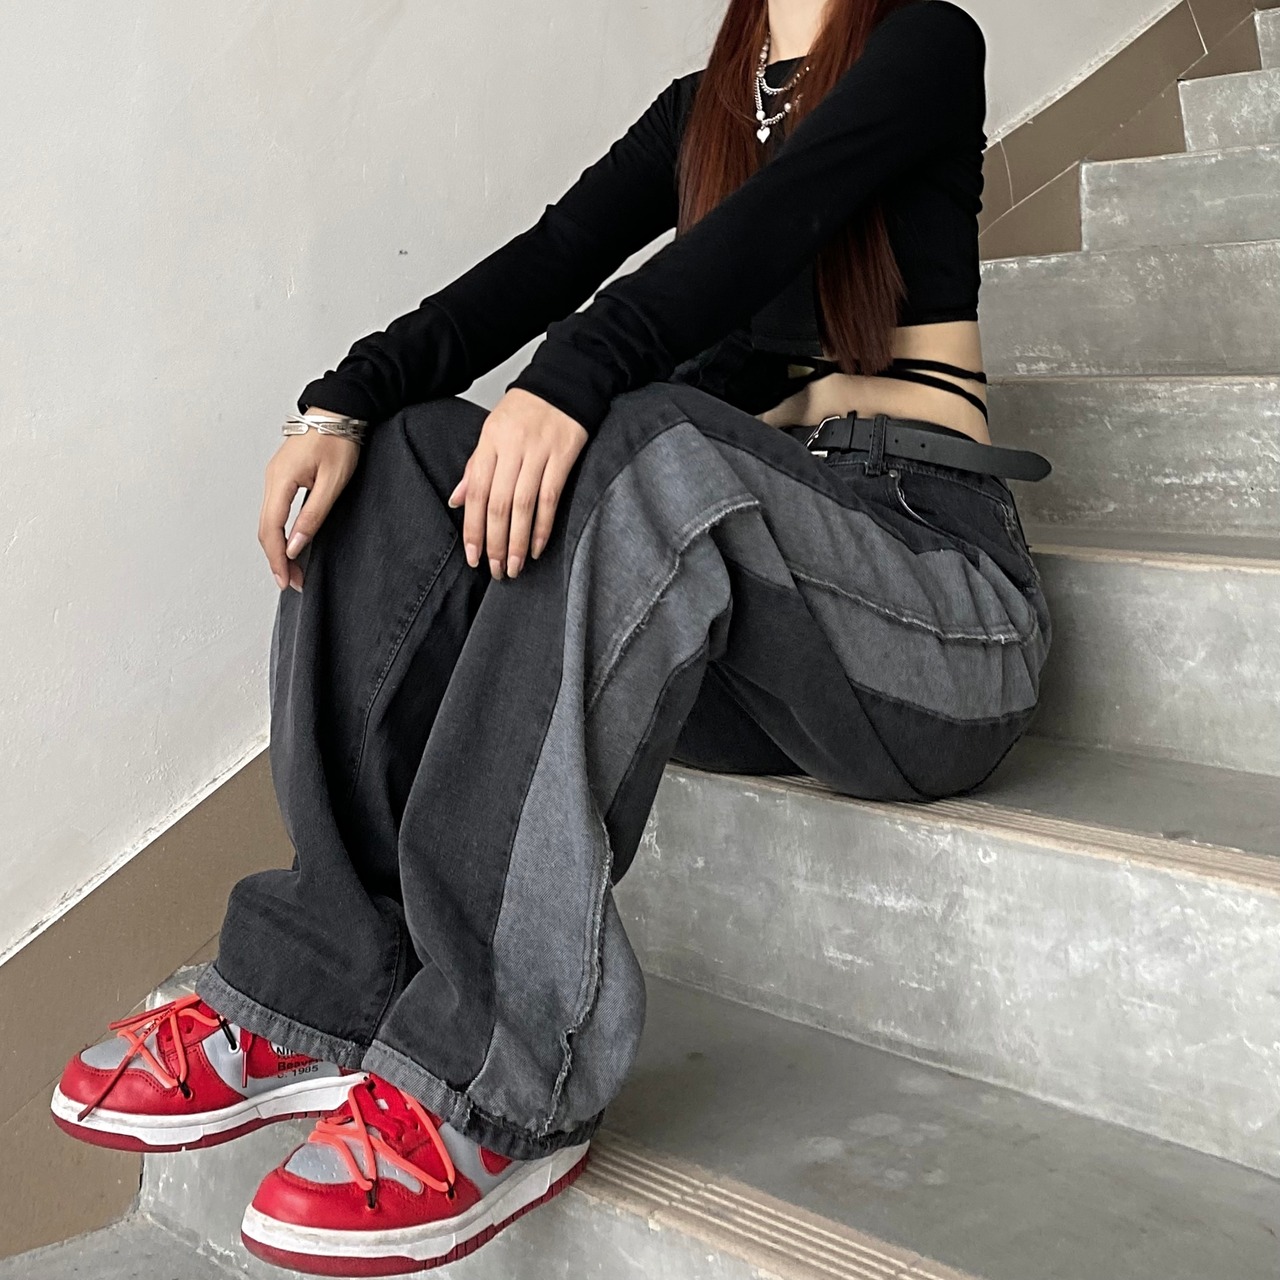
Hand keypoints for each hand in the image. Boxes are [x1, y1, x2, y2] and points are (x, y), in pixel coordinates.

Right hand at [259, 409, 361, 590]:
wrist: (340, 411)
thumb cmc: (340, 440)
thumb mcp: (333, 482)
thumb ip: (312, 515)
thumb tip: (295, 546)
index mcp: (281, 480)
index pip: (271, 529)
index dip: (277, 558)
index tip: (287, 580)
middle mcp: (272, 479)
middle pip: (265, 528)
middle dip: (276, 559)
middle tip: (291, 582)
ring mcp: (275, 477)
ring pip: (267, 521)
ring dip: (277, 547)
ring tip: (291, 569)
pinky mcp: (283, 476)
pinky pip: (273, 510)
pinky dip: (278, 531)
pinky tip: (289, 544)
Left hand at [448, 388, 587, 578]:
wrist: (564, 382)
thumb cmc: (527, 409)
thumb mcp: (493, 431)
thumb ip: (476, 467)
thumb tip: (456, 501)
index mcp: (490, 442)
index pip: (477, 493)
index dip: (473, 528)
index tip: (473, 557)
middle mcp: (512, 448)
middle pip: (498, 504)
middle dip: (495, 542)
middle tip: (496, 570)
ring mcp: (539, 451)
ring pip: (523, 505)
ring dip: (517, 541)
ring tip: (514, 566)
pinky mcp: (564, 455)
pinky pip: (551, 497)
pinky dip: (542, 526)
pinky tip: (536, 547)